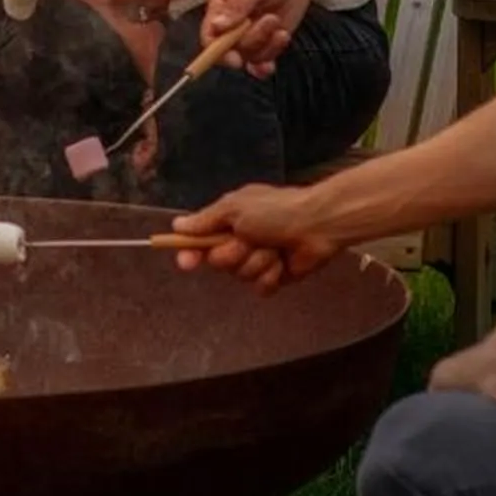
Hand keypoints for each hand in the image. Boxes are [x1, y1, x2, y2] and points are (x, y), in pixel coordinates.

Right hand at [171, 184, 340, 292]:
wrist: (317, 225)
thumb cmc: (276, 210)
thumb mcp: (235, 208)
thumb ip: (206, 220)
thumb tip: (178, 225)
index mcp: (229, 222)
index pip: (199, 241)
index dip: (190, 252)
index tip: (186, 261)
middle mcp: (240, 241)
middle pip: (219, 262)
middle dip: (234, 254)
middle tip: (250, 240)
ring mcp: (257, 260)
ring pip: (241, 276)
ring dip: (257, 262)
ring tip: (273, 248)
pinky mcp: (274, 276)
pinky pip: (260, 287)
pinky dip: (271, 275)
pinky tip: (282, 263)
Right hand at [200, 0, 314, 77]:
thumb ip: (238, 4)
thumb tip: (217, 26)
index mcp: (220, 6)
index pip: (209, 36)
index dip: (216, 52)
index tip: (235, 58)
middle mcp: (232, 24)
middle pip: (231, 50)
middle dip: (252, 42)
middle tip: (271, 21)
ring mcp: (251, 33)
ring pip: (250, 56)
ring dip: (267, 47)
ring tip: (281, 27)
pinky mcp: (268, 38)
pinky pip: (264, 58)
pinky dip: (272, 58)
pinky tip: (281, 41)